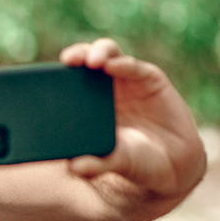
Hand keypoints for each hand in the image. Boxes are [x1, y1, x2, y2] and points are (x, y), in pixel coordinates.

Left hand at [59, 38, 206, 220]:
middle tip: (69, 59)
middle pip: (85, 61)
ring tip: (92, 62)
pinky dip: (123, 64)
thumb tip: (73, 168)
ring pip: (108, 55)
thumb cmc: (137, 163)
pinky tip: (114, 66)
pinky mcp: (149, 79)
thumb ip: (95, 165)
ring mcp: (126, 81)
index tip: (45, 76)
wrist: (174, 165)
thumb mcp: (115, 163)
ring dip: (98, 52)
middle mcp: (104, 89)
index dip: (57, 74)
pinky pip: (134, 67)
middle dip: (76, 55)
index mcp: (87, 106)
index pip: (67, 82)